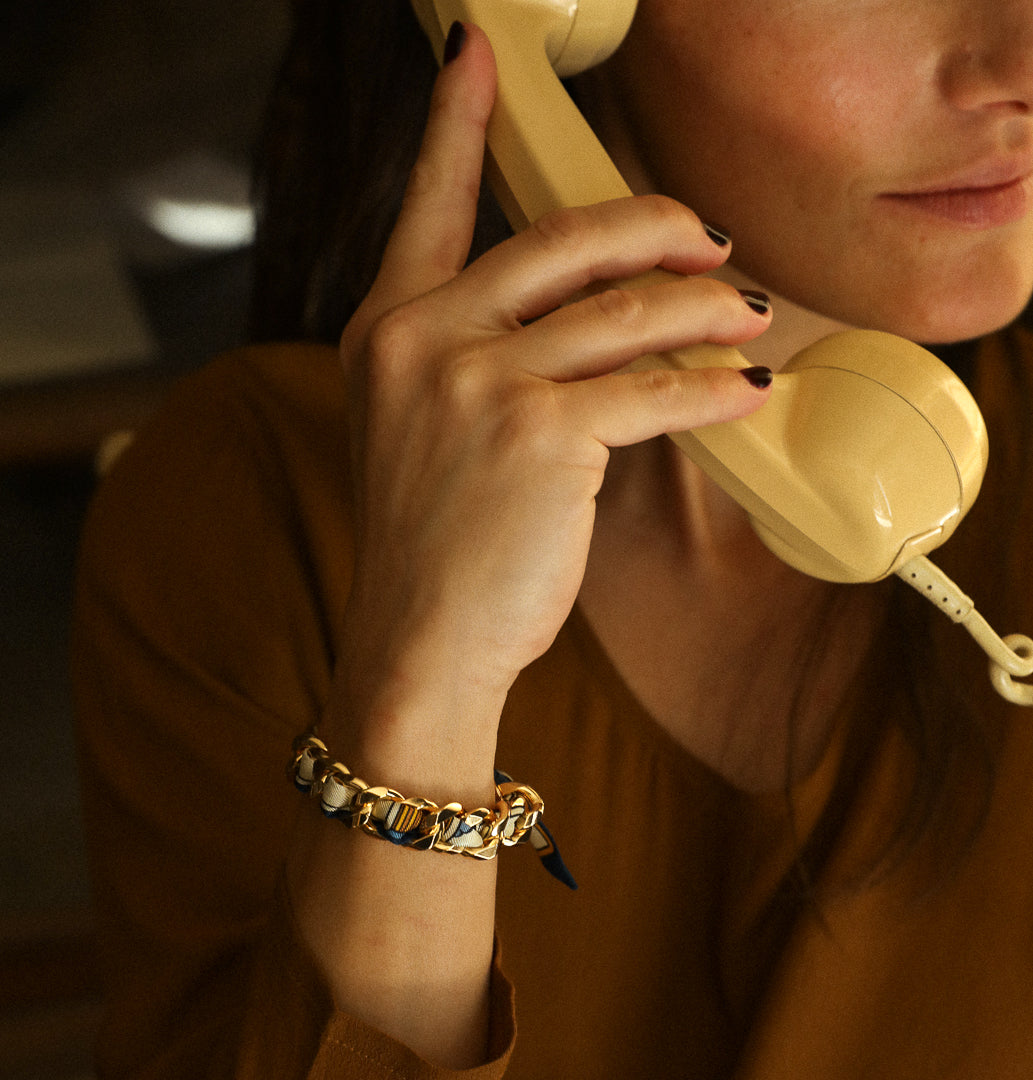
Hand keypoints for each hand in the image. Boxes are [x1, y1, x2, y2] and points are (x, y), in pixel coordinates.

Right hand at [336, 23, 771, 729]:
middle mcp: (420, 339)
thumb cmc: (434, 552)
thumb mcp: (422, 435)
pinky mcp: (540, 434)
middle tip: (710, 237)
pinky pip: (654, 390)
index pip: (428, 205)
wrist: (419, 647)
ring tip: (751, 314)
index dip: (453, 124)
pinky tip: (748, 389)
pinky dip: (713, 388)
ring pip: (623, 311)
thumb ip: (470, 360)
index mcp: (384, 331)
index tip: (476, 56)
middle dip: (653, 228)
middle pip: (559, 240)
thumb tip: (594, 318)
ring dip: (705, 307)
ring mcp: (476, 382)